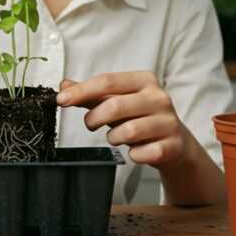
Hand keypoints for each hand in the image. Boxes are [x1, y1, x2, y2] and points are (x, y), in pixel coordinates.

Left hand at [56, 72, 185, 168]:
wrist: (175, 143)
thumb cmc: (140, 118)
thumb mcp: (117, 102)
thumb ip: (91, 95)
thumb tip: (64, 86)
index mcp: (144, 81)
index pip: (107, 81)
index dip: (81, 91)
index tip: (60, 100)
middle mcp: (159, 98)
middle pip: (115, 105)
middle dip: (94, 118)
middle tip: (89, 124)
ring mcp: (168, 122)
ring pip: (128, 131)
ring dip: (113, 138)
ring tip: (116, 137)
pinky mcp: (172, 146)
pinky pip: (141, 153)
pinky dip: (132, 155)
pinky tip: (136, 151)